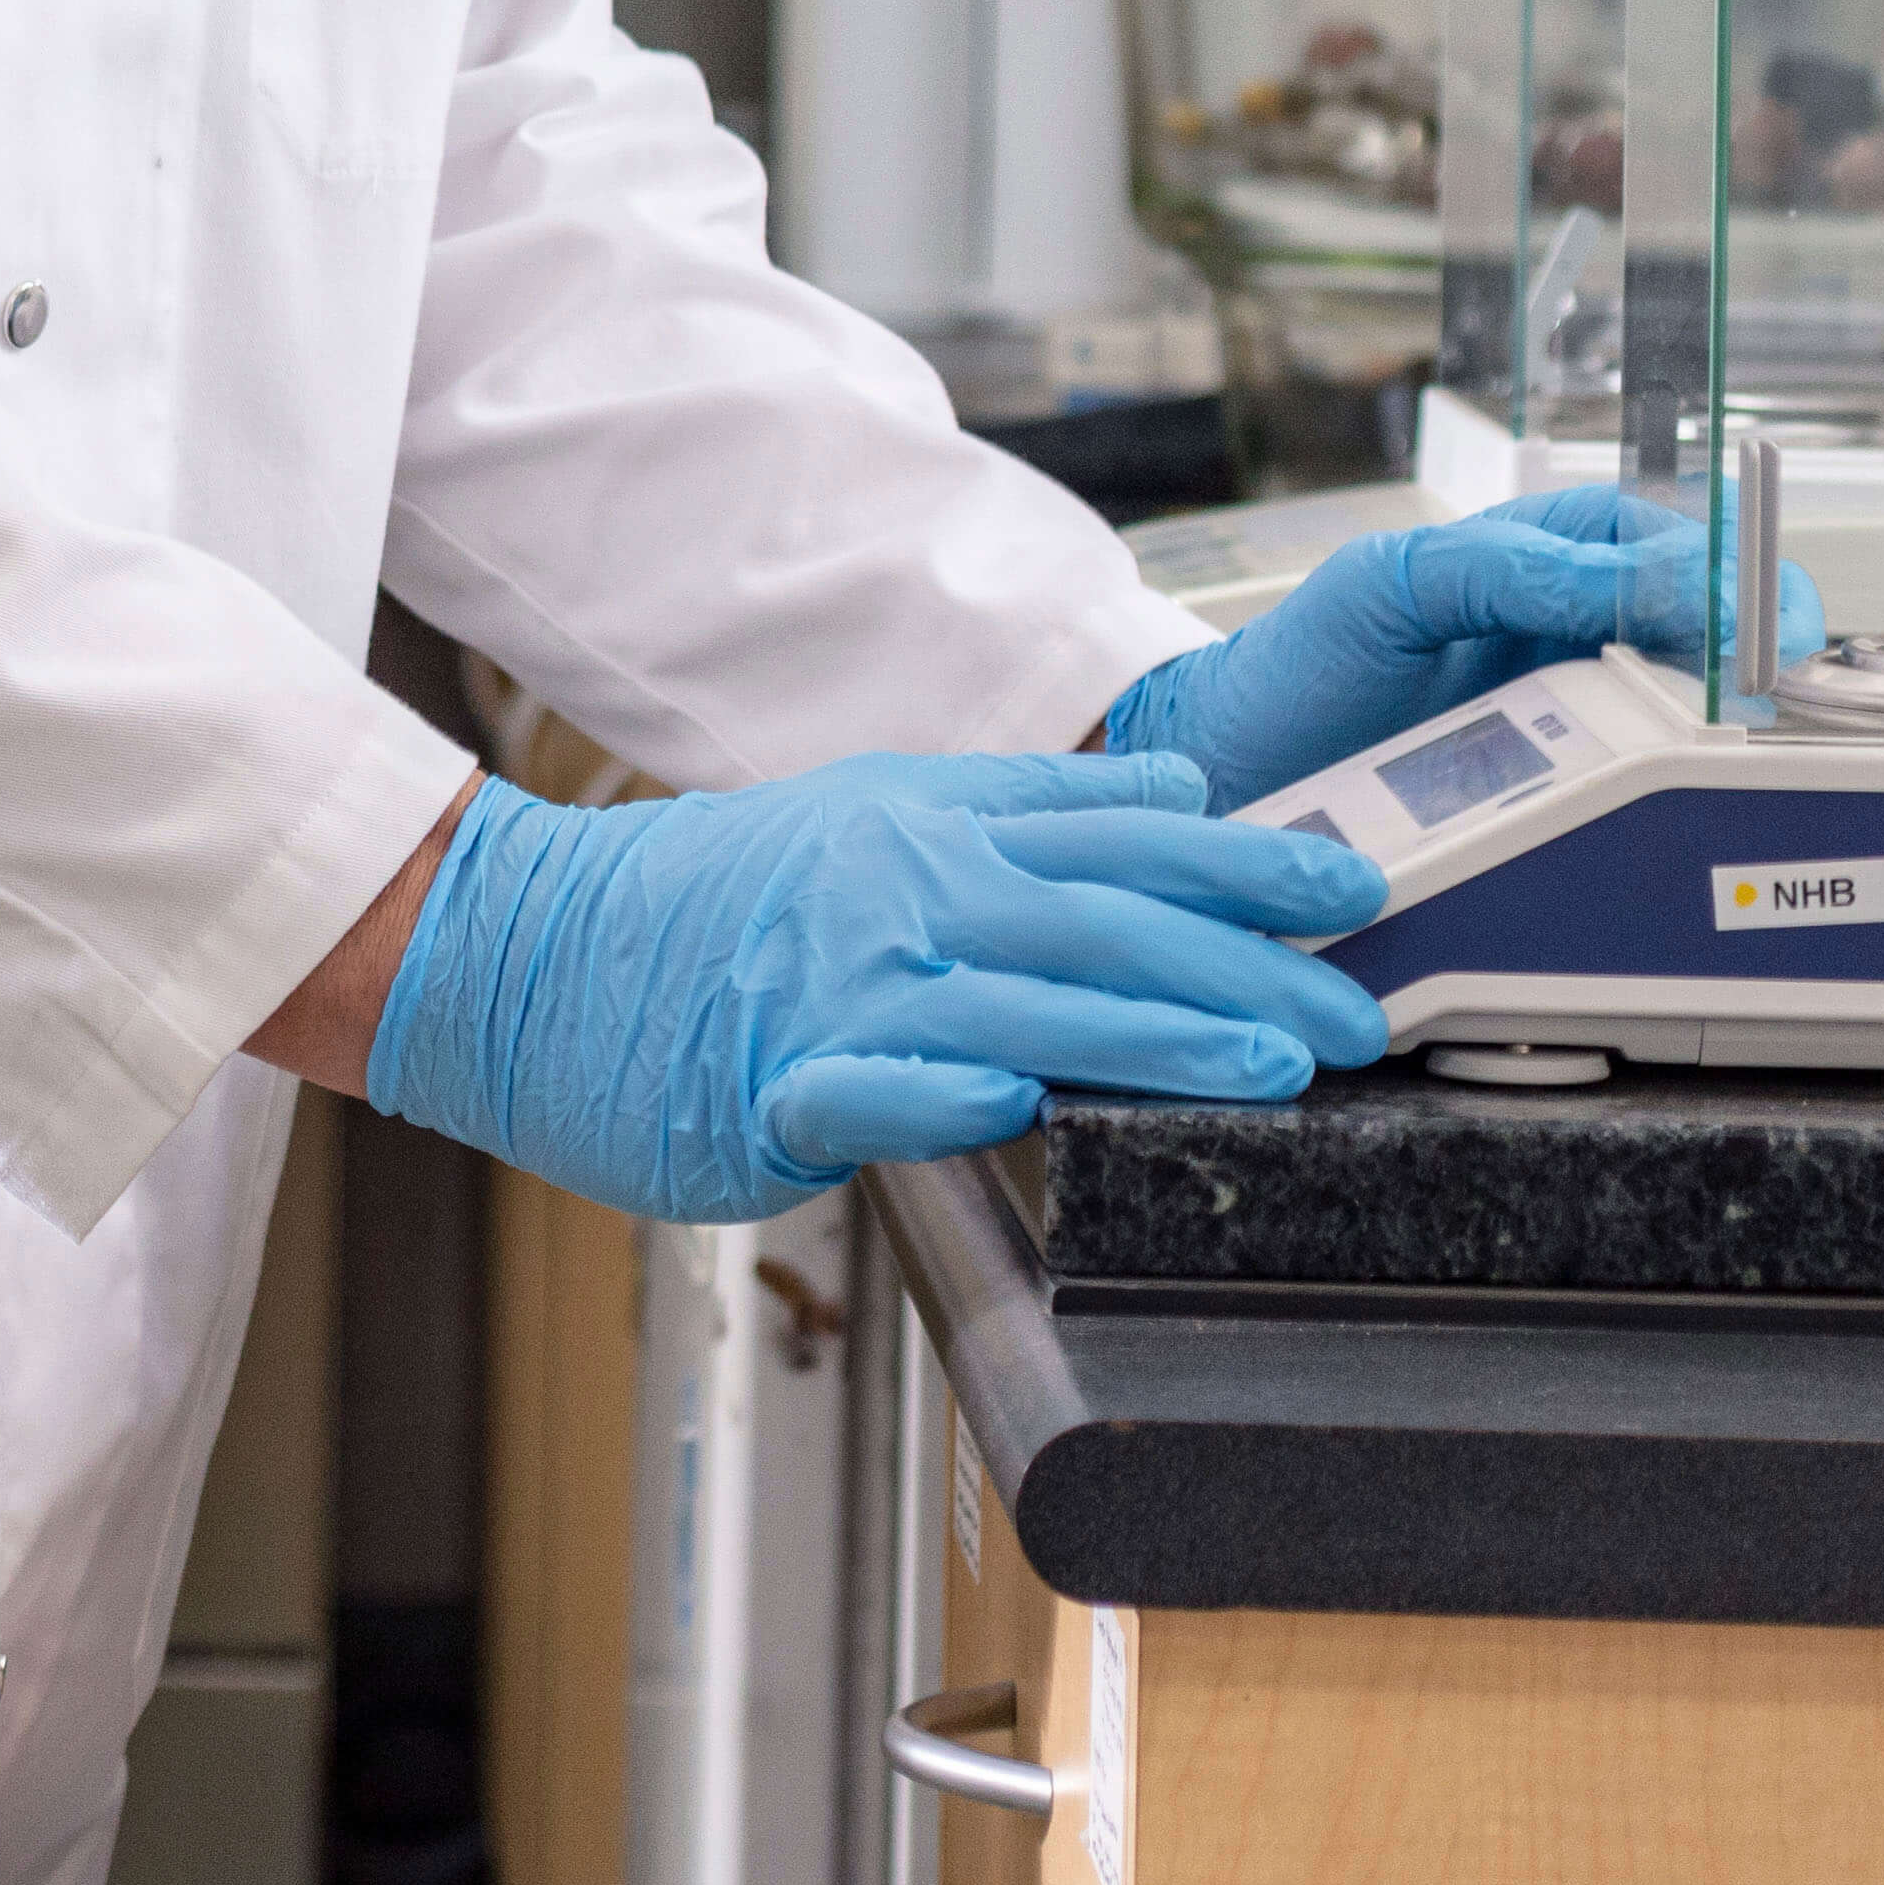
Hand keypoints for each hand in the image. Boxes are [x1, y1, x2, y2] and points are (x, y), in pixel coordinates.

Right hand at [355, 756, 1389, 1227]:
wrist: (527, 948)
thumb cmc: (712, 902)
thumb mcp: (878, 811)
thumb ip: (1028, 806)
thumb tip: (1173, 785)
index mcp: (931, 824)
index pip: (1117, 834)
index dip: (1244, 859)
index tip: (1356, 886)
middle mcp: (899, 889)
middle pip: (1098, 916)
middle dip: (1244, 964)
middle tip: (1356, 1011)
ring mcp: (835, 985)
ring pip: (1016, 996)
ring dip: (1150, 1029)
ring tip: (1263, 1065)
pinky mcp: (768, 1079)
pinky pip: (866, 1084)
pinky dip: (943, 1087)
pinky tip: (1016, 1099)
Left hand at [1101, 482, 1763, 806]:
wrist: (1226, 776)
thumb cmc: (1302, 667)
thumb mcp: (1391, 589)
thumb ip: (1503, 568)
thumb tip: (1633, 578)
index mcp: (1537, 564)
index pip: (1662, 541)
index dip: (1719, 567)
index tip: (1752, 608)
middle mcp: (1568, 640)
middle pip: (1699, 624)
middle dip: (1754, 636)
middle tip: (1781, 668)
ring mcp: (1567, 725)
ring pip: (1682, 713)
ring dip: (1729, 716)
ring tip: (1758, 725)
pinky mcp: (1552, 805)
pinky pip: (1632, 795)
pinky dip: (1675, 793)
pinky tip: (1696, 796)